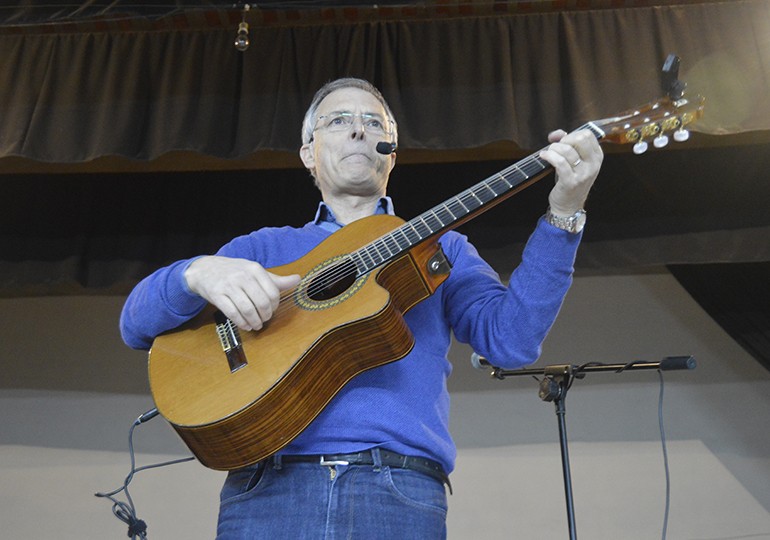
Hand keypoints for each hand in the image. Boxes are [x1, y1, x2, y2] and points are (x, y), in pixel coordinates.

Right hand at [184, 256, 300, 330]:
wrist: (204, 269)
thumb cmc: (234, 271)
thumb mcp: (255, 272)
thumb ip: (276, 279)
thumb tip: (298, 279)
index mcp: (255, 269)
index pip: (273, 292)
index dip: (275, 306)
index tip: (271, 311)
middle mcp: (243, 276)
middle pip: (262, 302)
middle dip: (265, 316)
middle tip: (264, 320)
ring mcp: (228, 285)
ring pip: (247, 309)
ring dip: (254, 321)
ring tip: (256, 325)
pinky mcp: (216, 295)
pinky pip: (232, 313)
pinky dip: (241, 323)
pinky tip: (245, 325)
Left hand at [539, 129, 603, 215]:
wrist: (569, 206)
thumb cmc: (570, 180)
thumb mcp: (574, 161)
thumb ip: (568, 144)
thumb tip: (557, 133)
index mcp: (597, 157)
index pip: (587, 135)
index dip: (571, 133)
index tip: (562, 139)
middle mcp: (593, 165)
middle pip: (580, 139)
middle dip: (564, 140)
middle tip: (556, 148)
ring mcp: (583, 174)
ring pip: (567, 150)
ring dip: (553, 148)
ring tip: (548, 153)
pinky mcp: (571, 182)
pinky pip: (559, 162)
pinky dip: (549, 156)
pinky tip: (543, 156)